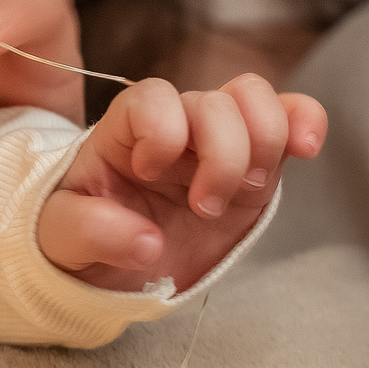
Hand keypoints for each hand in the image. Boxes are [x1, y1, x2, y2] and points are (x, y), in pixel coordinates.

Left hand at [38, 74, 327, 292]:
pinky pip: (292, 118)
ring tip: (248, 189)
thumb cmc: (84, 242)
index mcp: (122, 132)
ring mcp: (220, 141)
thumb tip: (145, 241)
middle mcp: (175, 126)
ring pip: (255, 99)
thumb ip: (91, 232)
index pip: (151, 98)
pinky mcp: (257, 163)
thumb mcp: (62, 240)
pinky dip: (306, 121)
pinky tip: (306, 148)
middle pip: (213, 102)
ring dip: (263, 140)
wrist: (117, 269)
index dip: (161, 129)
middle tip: (203, 207)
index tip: (149, 172)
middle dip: (220, 154)